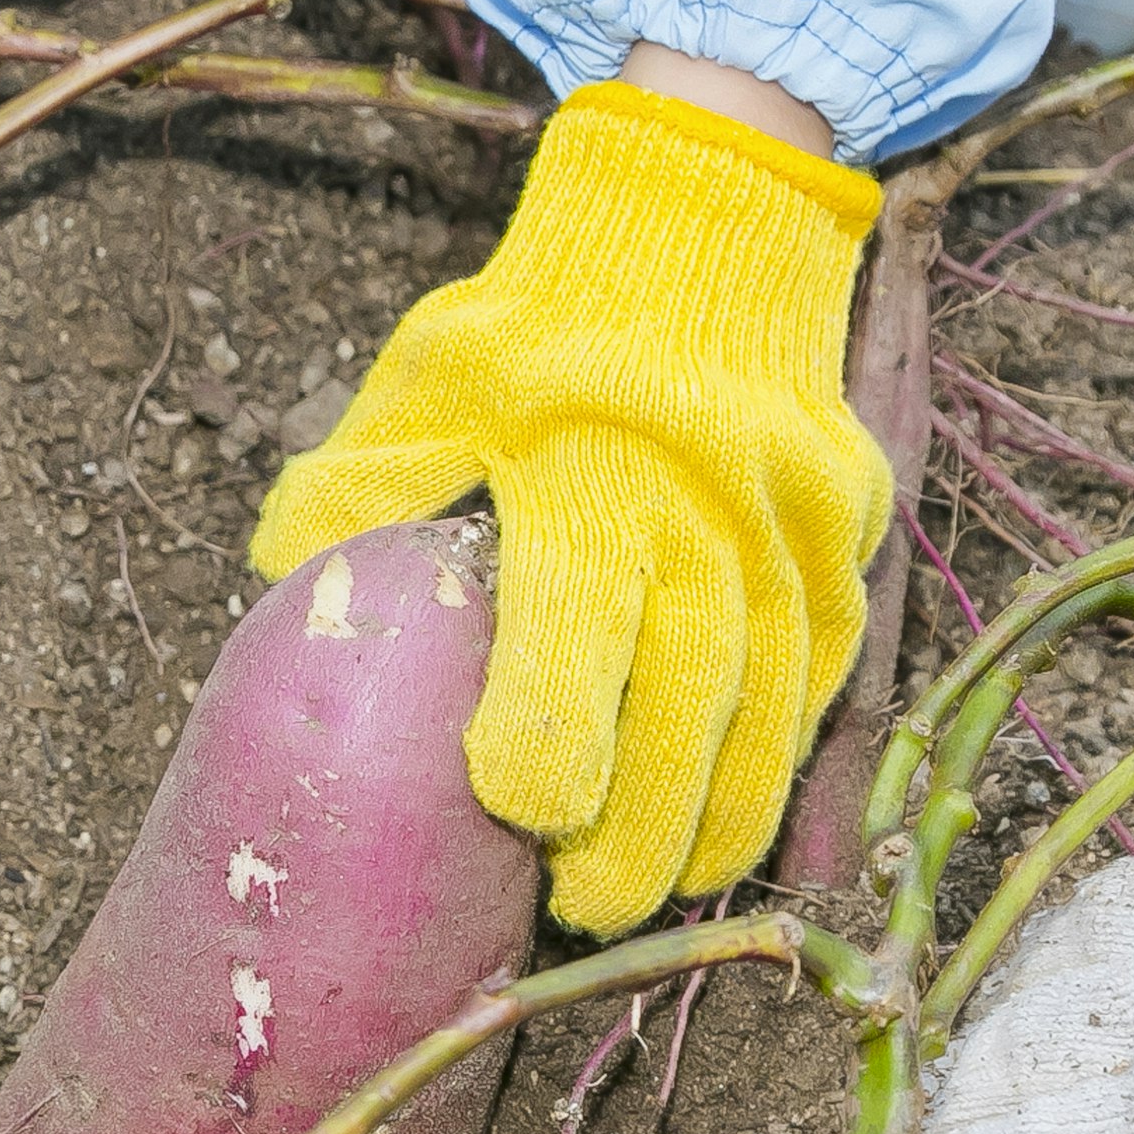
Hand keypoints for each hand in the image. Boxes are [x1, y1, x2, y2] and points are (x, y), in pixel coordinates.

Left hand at [249, 78, 885, 938]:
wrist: (702, 223)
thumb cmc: (537, 324)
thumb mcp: (429, 376)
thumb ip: (364, 478)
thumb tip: (286, 577)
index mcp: (588, 454)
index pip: (578, 610)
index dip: (552, 724)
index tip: (520, 813)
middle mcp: (706, 490)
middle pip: (691, 684)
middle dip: (644, 817)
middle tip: (589, 909)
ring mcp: (793, 512)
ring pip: (774, 694)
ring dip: (722, 811)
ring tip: (666, 898)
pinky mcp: (847, 524)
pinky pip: (828, 664)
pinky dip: (787, 753)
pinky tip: (738, 823)